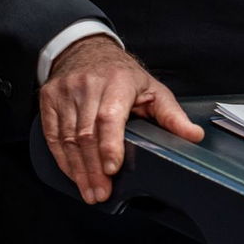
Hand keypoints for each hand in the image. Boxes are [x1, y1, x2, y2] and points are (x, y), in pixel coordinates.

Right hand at [38, 35, 203, 204]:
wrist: (86, 50)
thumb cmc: (123, 75)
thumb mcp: (153, 89)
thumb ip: (172, 115)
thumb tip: (194, 136)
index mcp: (117, 81)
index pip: (110, 116)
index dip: (110, 145)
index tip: (113, 169)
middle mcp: (88, 85)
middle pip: (87, 133)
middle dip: (94, 168)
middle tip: (101, 193)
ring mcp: (65, 92)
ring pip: (68, 138)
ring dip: (78, 169)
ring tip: (90, 192)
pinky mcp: (49, 100)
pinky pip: (53, 136)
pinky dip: (63, 160)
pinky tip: (74, 175)